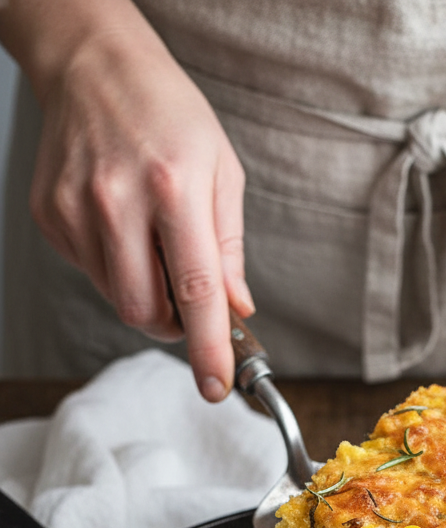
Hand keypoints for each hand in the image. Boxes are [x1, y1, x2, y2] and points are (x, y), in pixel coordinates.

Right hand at [29, 23, 251, 399]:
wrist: (95, 65)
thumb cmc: (168, 114)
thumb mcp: (222, 171)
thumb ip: (229, 249)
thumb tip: (236, 308)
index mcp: (173, 188)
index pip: (194, 290)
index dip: (207, 347)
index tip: (217, 385)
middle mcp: (118, 200)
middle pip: (145, 310)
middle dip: (173, 323)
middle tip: (187, 300)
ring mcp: (76, 209)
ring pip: (117, 298)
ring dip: (145, 292)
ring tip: (153, 240)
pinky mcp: (51, 215)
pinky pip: (92, 272)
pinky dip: (115, 266)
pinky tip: (121, 224)